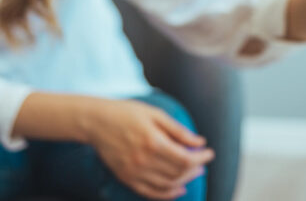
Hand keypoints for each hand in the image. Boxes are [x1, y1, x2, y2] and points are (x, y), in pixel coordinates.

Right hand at [84, 98, 213, 199]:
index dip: (201, 158)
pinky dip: (167, 194)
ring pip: (167, 185)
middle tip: (202, 161)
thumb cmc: (127, 113)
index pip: (185, 158)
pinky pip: (150, 193)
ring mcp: (134, 172)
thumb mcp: (155, 114)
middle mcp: (144, 160)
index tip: (209, 152)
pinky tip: (178, 189)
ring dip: (184, 181)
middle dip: (195, 168)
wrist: (97, 122)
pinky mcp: (126, 178)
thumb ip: (178, 130)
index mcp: (153, 142)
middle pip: (178, 173)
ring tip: (193, 172)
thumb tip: (199, 142)